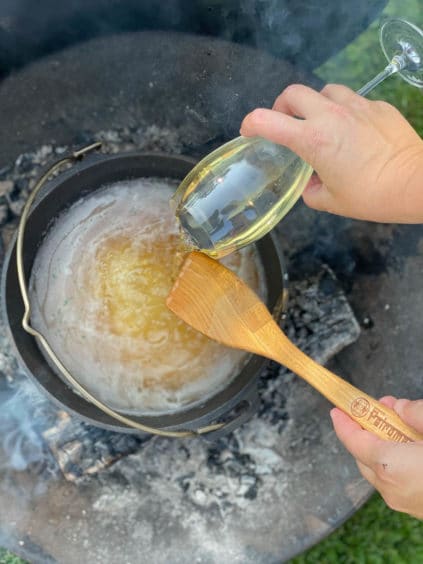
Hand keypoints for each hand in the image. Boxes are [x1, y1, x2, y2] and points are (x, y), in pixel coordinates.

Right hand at [240, 84, 422, 222]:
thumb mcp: (330, 202)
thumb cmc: (371, 196)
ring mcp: (356, 106)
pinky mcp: (377, 106)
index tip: (249, 132)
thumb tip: (309, 182)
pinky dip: (344, 111)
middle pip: (293, 92)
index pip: (267, 120)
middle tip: (286, 124)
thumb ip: (310, 190)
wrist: (415, 183)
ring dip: (315, 105)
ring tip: (320, 124)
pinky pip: (353, 100)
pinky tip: (352, 131)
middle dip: (283, 106)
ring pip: (324, 90)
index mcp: (312, 140)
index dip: (251, 124)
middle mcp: (330, 116)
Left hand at [330, 396, 422, 518]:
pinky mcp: (416, 509)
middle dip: (367, 429)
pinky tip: (412, 446)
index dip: (344, 422)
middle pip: (363, 455)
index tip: (337, 408)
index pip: (354, 440)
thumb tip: (400, 408)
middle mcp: (390, 488)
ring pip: (378, 469)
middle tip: (380, 407)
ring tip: (401, 422)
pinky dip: (395, 460)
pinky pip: (394, 480)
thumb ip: (417, 413)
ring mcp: (403, 502)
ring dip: (383, 444)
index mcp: (390, 466)